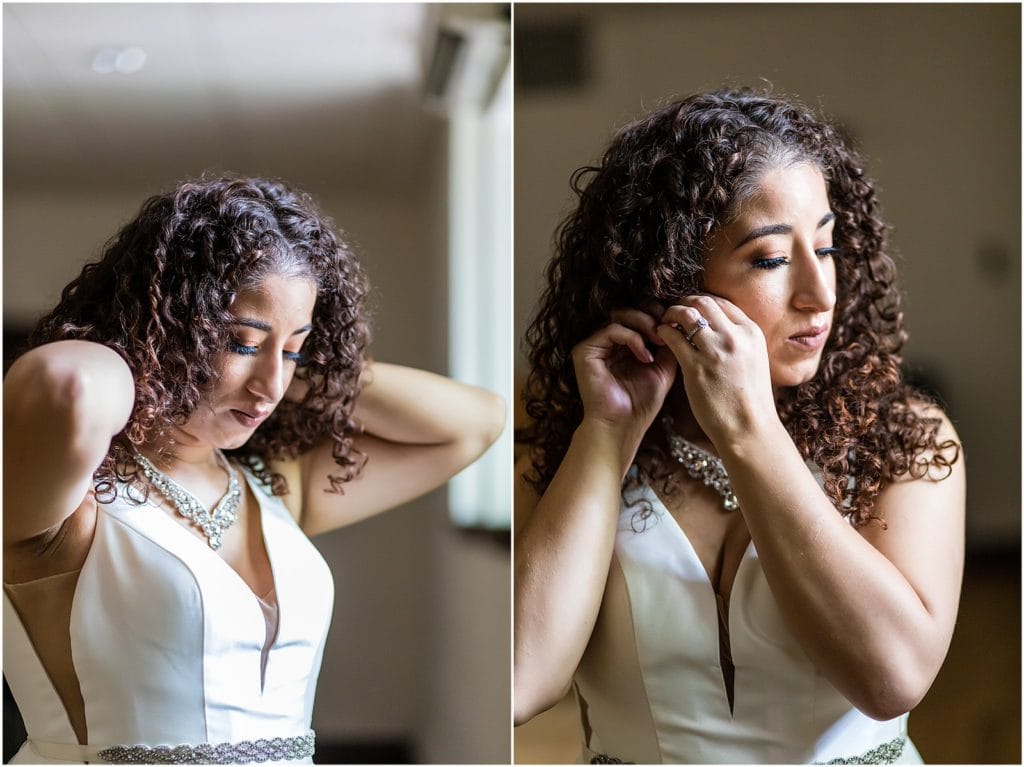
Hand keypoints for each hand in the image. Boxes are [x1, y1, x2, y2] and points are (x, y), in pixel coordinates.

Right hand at [572, 307, 677, 441]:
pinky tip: (645, 357)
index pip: (639, 315)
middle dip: (652, 315)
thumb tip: (679, 321)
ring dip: (644, 323)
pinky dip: (632, 338)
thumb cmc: (641, 403)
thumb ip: (669, 345)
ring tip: (658, 341)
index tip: (676, 325)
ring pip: (620, 314)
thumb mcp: (663, 369)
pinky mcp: (584, 351)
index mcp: (624, 344)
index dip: (658, 314)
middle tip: (668, 328)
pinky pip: (611, 330)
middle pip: (629, 309)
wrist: (622, 426)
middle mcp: (608, 342)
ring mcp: (595, 345)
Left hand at [656, 295, 778, 444]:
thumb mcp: (755, 361)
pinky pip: (673, 337)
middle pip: (704, 302)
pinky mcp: (696, 366)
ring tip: (664, 320)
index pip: (722, 303)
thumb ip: (740, 342)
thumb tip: (720, 330)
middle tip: (674, 309)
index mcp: (751, 333)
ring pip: (687, 314)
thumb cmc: (750, 400)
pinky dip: (663, 330)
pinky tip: (659, 335)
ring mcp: (715, 350)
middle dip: (685, 302)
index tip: (692, 307)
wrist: (750, 428)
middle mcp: (735, 336)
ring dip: (671, 312)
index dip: (702, 302)